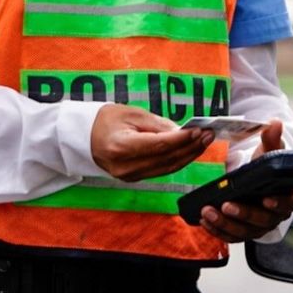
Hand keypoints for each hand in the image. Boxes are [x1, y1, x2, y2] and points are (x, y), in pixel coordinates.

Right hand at [91, 104, 213, 181]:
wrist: (84, 137)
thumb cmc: (105, 121)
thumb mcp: (131, 114)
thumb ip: (157, 124)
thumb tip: (181, 131)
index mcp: (121, 147)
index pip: (159, 145)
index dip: (182, 139)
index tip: (199, 130)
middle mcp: (125, 166)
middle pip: (166, 159)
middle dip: (190, 147)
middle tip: (208, 134)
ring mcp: (130, 175)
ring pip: (167, 168)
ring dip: (188, 155)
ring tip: (204, 142)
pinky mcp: (134, 178)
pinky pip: (162, 171)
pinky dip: (178, 161)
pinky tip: (190, 151)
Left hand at [199, 119, 292, 241]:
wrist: (253, 178)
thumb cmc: (265, 166)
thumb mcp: (269, 151)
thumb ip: (272, 138)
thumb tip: (275, 123)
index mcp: (289, 195)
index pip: (291, 203)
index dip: (280, 203)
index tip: (266, 199)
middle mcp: (276, 214)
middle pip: (264, 220)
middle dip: (244, 214)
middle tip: (227, 205)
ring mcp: (260, 225)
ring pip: (246, 231)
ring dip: (226, 224)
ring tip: (209, 212)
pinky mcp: (244, 231)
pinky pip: (232, 236)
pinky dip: (218, 231)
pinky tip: (205, 221)